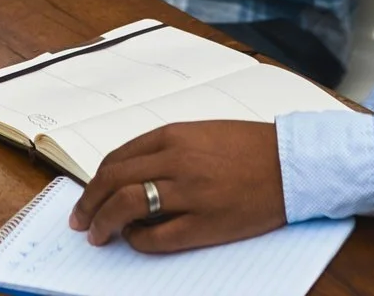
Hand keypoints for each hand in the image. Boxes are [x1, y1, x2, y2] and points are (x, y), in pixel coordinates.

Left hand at [68, 121, 286, 252]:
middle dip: (89, 203)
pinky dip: (138, 240)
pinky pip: (157, 237)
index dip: (94, 182)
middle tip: (80, 220)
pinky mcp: (204, 224)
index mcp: (174, 136)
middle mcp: (175, 161)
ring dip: (104, 223)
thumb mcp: (202, 133)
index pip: (116, 159)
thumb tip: (131, 173)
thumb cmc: (251, 148)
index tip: (87, 196)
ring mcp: (189, 193)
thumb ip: (167, 149)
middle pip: (113, 182)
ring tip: (97, 235)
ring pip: (127, 207)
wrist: (293, 164)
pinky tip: (135, 240)